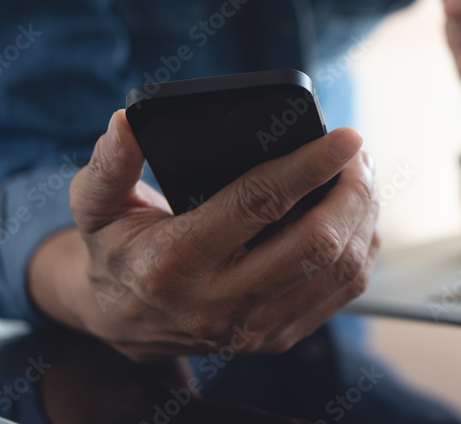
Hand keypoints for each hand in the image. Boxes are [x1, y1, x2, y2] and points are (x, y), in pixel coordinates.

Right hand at [29, 110, 379, 361]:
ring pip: (339, 270)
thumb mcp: (97, 206)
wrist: (122, 320)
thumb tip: (126, 124)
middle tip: (358, 153)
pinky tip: (358, 214)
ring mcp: (254, 328)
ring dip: (364, 216)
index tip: (345, 136)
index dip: (310, 166)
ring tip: (361, 176)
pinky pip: (342, 292)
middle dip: (351, 191)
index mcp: (175, 263)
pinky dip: (361, 248)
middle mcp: (219, 305)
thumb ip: (109, 165)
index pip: (259, 204)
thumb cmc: (118, 250)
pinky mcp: (278, 337)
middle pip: (316, 244)